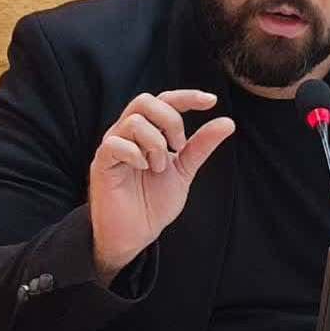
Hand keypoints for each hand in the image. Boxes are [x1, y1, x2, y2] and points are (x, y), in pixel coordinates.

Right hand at [89, 90, 234, 284]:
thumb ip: (201, 146)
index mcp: (147, 131)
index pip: (165, 101)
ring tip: (159, 168)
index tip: (212, 101)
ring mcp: (113, 146)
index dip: (187, 97)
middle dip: (170, 120)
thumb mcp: (184, 170)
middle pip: (145, 101)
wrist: (136, 233)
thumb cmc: (153, 201)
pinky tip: (143, 169)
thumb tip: (227, 122)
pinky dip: (135, 153)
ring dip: (155, 144)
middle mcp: (128, 133)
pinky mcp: (102, 163)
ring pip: (133, 122)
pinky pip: (114, 144)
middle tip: (179, 146)